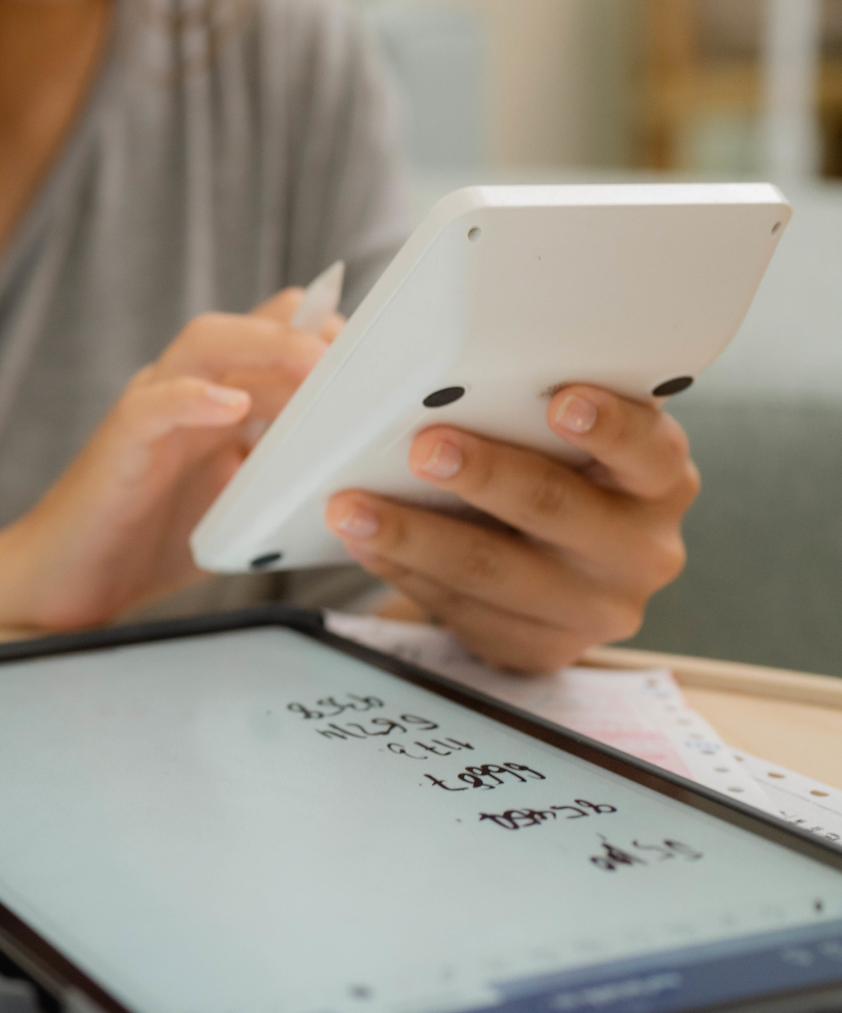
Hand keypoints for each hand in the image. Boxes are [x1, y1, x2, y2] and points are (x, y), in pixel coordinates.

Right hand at [0, 290, 335, 629]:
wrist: (66, 583)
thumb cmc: (147, 543)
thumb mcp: (236, 503)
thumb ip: (279, 475)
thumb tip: (358, 473)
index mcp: (213, 402)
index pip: (269, 336)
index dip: (321, 336)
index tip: (377, 361)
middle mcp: (181, 394)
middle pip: (243, 326)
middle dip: (303, 332)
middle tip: (359, 358)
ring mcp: (148, 412)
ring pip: (201, 345)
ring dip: (263, 347)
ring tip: (311, 365)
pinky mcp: (119, 444)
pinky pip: (153, 406)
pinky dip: (191, 398)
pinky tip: (229, 407)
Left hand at [323, 385, 697, 673]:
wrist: (540, 556)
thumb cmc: (545, 464)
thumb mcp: (553, 428)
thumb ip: (519, 400)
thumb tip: (412, 366)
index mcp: (658, 476)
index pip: (648, 448)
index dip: (609, 425)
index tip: (562, 401)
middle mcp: (641, 546)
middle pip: (555, 507)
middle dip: (484, 475)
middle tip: (425, 448)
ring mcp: (595, 607)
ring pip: (493, 570)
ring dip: (414, 536)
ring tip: (354, 508)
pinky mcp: (543, 646)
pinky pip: (463, 611)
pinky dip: (405, 573)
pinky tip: (366, 545)